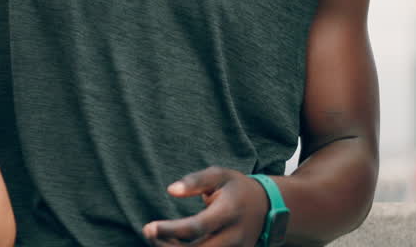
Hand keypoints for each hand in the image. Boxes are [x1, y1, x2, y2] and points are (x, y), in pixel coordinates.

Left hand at [142, 166, 267, 245]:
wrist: (268, 206)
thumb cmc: (236, 188)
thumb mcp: (219, 175)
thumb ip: (195, 181)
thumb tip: (170, 190)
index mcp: (228, 212)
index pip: (196, 227)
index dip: (171, 230)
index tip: (149, 226)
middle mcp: (234, 236)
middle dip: (168, 246)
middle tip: (147, 231)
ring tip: (157, 238)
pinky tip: (172, 243)